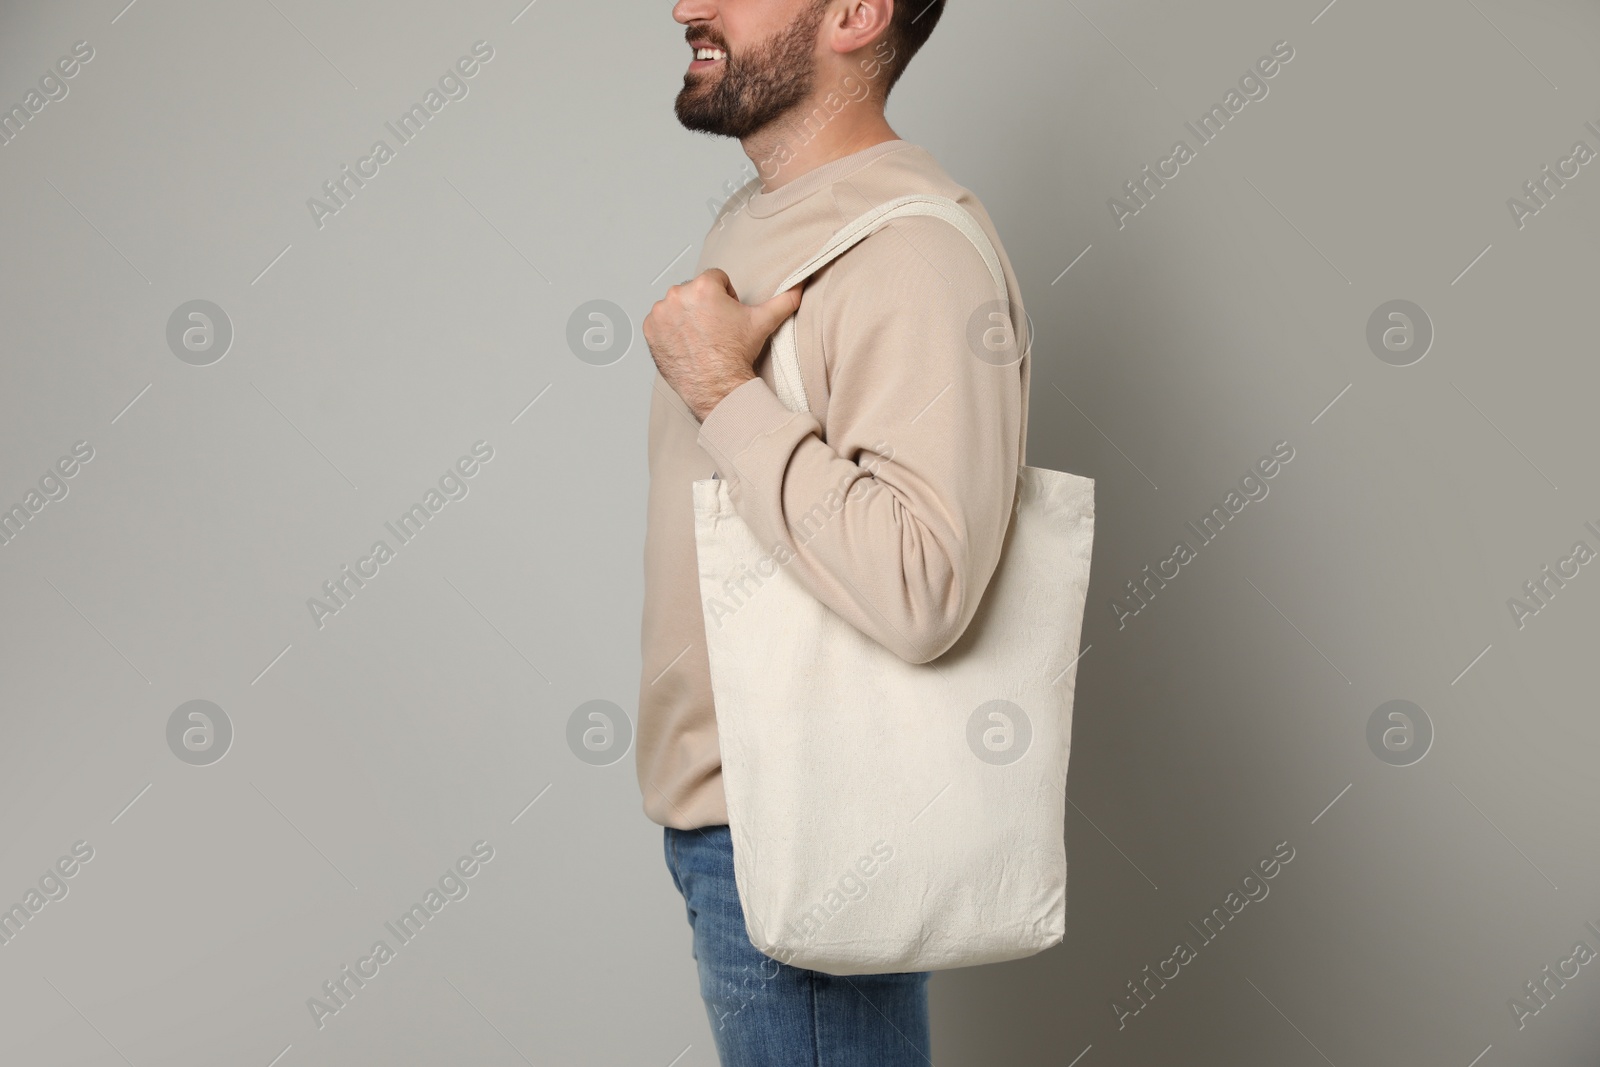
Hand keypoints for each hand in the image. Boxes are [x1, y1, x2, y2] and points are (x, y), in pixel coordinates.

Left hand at [644, 268, 802, 421]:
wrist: (717, 387)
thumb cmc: (736, 355)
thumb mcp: (763, 322)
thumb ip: (784, 299)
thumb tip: (802, 284)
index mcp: (704, 286)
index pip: (717, 279)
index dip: (726, 298)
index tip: (727, 318)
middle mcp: (678, 295)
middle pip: (695, 290)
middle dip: (704, 305)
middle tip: (715, 330)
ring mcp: (661, 313)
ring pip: (677, 305)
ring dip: (686, 316)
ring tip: (700, 338)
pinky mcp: (650, 330)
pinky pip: (660, 321)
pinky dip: (670, 330)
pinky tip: (686, 344)